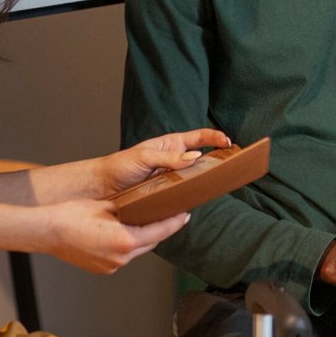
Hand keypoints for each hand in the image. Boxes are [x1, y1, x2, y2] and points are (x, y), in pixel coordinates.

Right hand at [39, 197, 190, 273]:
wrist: (46, 231)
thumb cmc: (72, 214)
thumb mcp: (106, 205)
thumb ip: (130, 207)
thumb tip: (146, 203)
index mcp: (125, 241)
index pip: (160, 231)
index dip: (175, 221)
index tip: (185, 213)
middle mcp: (121, 258)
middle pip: (151, 242)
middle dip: (161, 228)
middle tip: (171, 213)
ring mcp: (111, 266)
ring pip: (137, 250)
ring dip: (143, 237)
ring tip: (147, 220)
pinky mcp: (102, 269)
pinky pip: (123, 255)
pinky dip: (127, 244)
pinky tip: (125, 231)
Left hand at [93, 128, 231, 195]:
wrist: (103, 187)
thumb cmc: (120, 166)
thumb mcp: (145, 157)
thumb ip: (169, 158)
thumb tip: (194, 157)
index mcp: (172, 145)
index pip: (200, 137)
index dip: (215, 138)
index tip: (228, 142)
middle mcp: (175, 161)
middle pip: (203, 158)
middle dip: (218, 159)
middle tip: (232, 163)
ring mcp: (173, 178)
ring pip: (195, 177)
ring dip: (205, 179)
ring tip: (217, 182)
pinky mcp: (168, 194)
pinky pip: (184, 194)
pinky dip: (192, 195)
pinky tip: (196, 199)